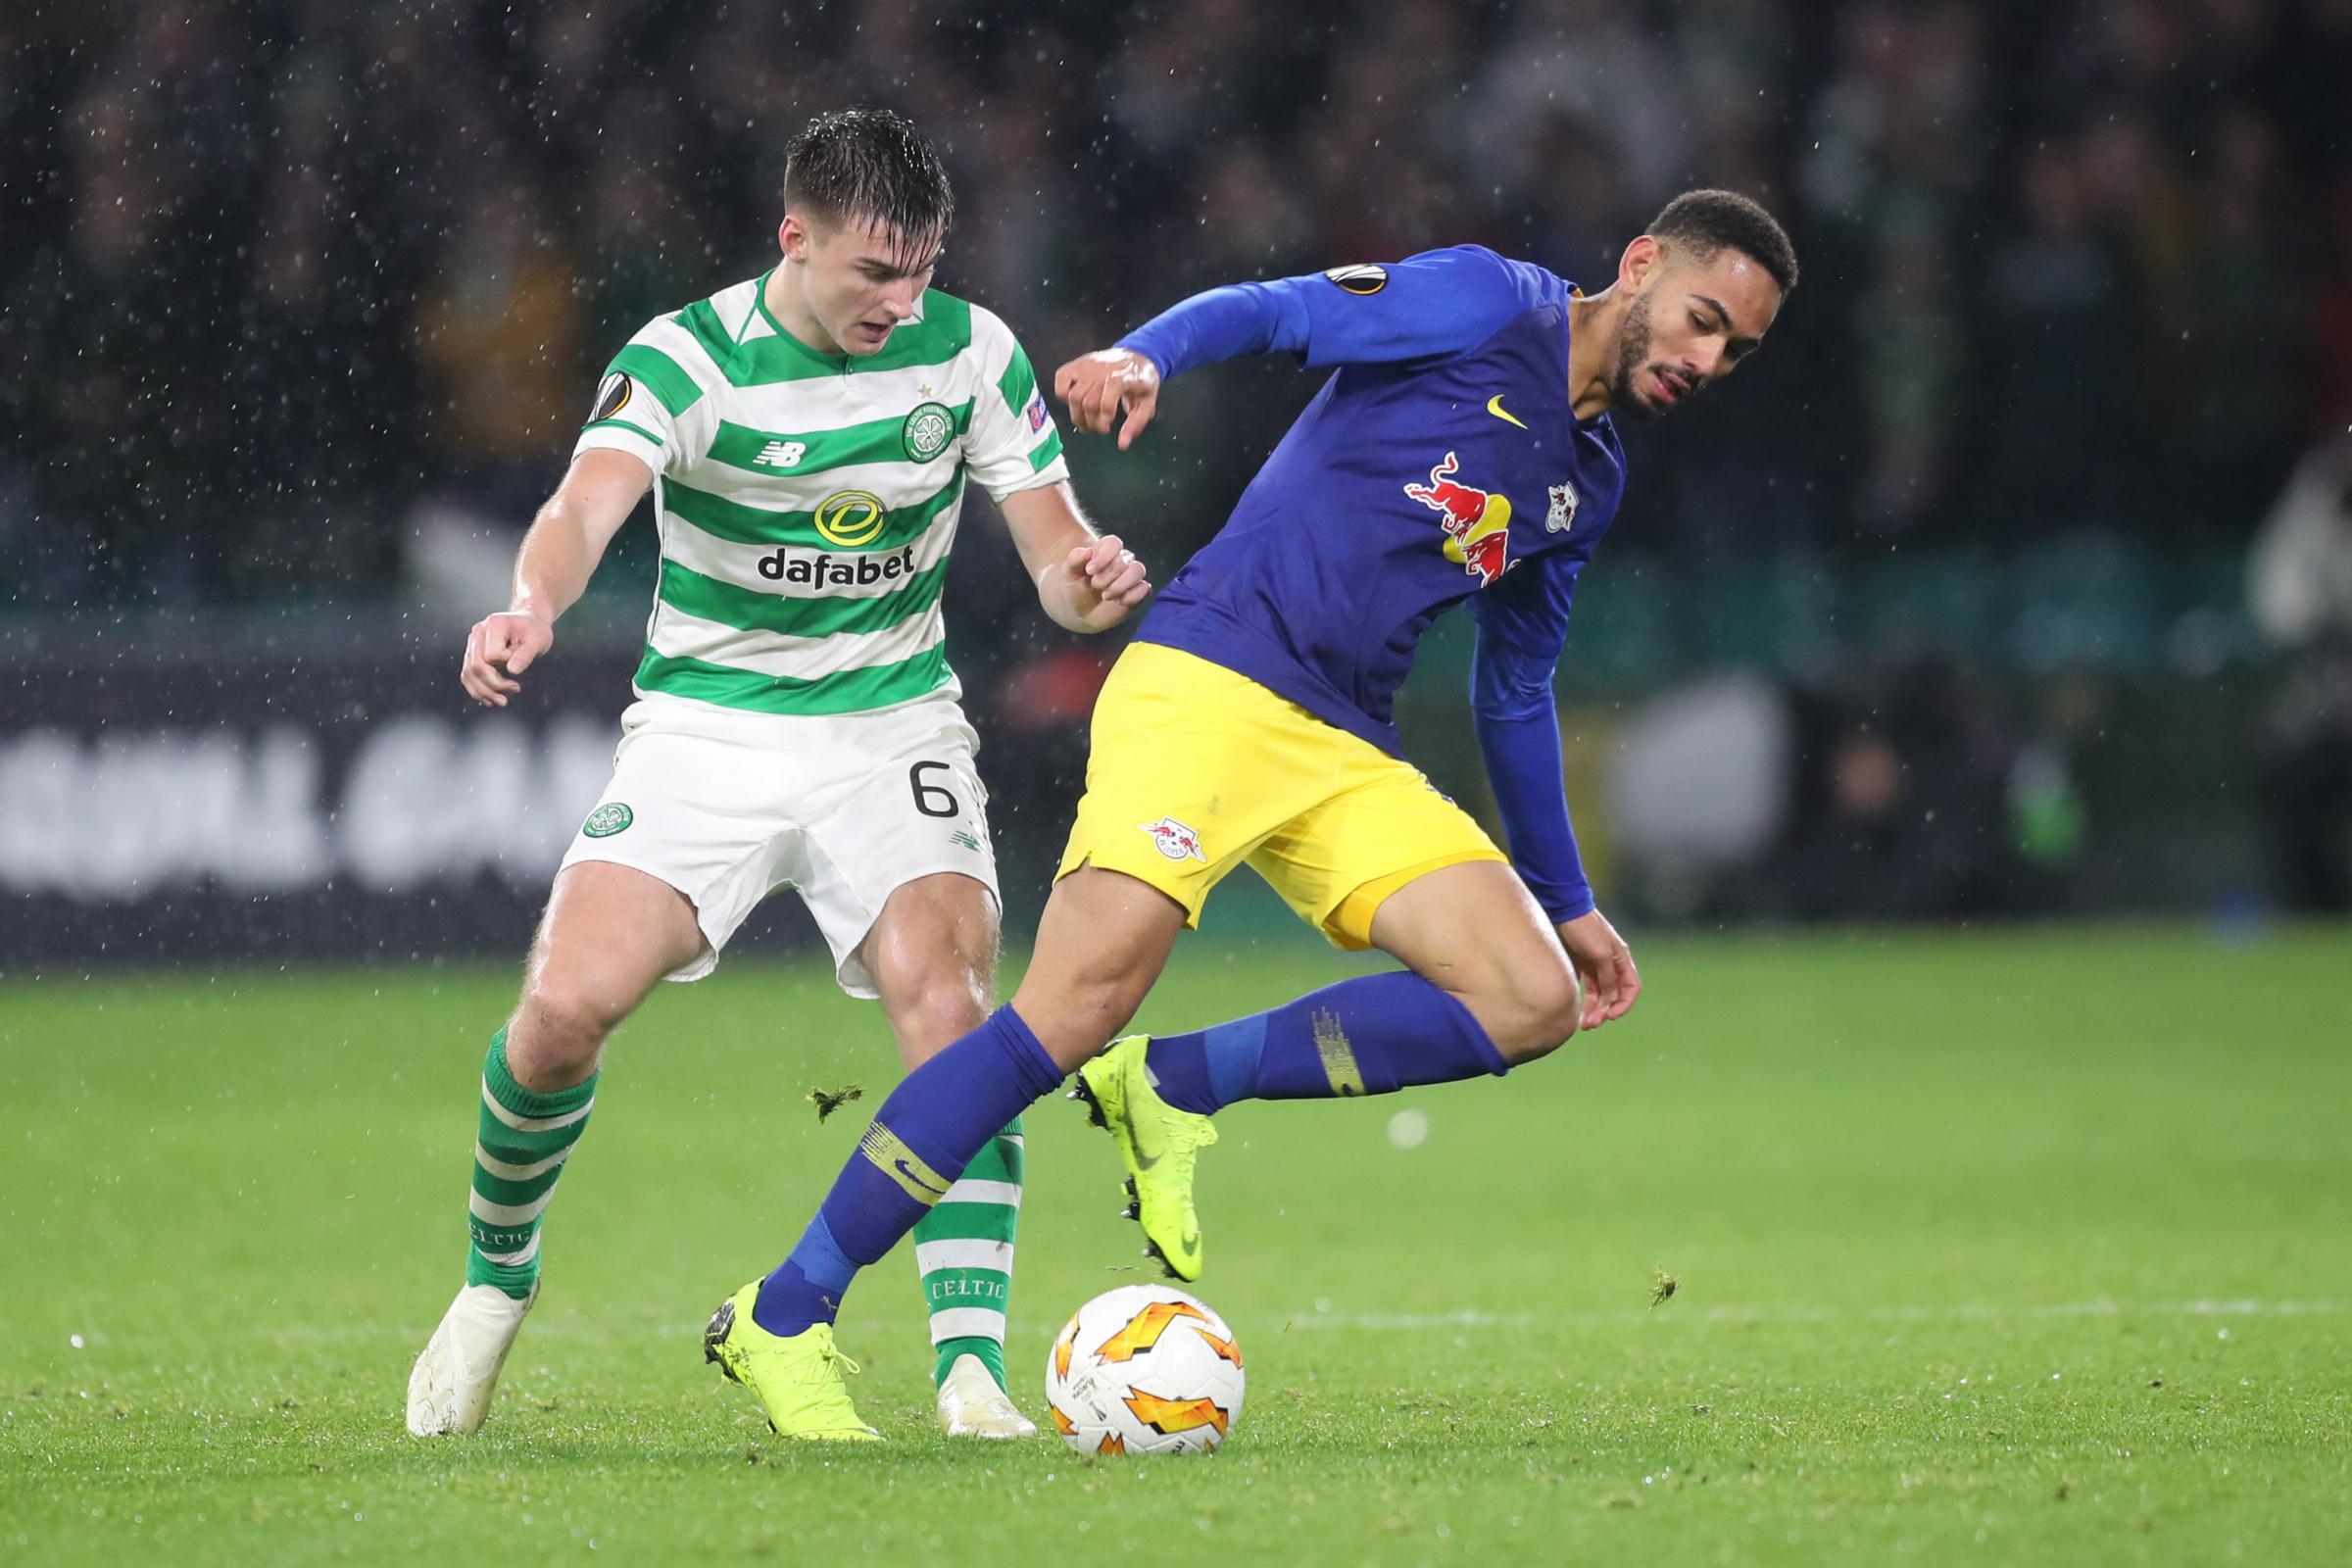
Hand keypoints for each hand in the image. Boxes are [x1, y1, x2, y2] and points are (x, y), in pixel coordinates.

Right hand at [460, 610, 552, 706]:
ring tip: (503, 702)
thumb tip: (513, 671)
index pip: (492, 655)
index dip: (508, 662)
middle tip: (516, 690)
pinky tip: (491, 700)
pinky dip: (477, 690)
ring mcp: (472, 642)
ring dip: (484, 692)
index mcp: (494, 624)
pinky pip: (468, 675)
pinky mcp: (472, 653)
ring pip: (468, 673)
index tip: (522, 658)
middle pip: (476, 666)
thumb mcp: (538, 640)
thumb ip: (526, 654)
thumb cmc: (535, 630)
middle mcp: (478, 632)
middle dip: (494, 685)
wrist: (529, 623)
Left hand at [1046, 533, 1151, 631]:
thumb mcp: (1069, 572)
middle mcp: (1122, 560)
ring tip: (1105, 596)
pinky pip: (1144, 589)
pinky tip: (1118, 602)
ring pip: (1138, 570)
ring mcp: (1131, 577)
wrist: (1080, 611)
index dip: (1103, 556)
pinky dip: (1131, 597)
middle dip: (1106, 576)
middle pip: (1122, 561)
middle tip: (1094, 585)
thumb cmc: (1075, 586)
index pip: (1114, 543)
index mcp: (1106, 550)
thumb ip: (1075, 559)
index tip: (1089, 571)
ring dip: (1120, 585)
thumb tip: (1088, 551)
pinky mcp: (1138, 593)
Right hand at [1053, 348, 1160, 448]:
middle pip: (1089, 402)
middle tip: (1101, 429)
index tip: (1109, 425)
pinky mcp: (1077, 364)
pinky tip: (1077, 403)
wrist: (1136, 356)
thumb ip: (1135, 424)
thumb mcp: (1147, 404)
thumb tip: (1122, 445)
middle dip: (1093, 423)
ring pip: (1073, 396)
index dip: (1107, 411)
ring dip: (1078, 416)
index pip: (1111, 389)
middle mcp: (1103, 369)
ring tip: (1088, 422)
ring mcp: (1088, 366)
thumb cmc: (1141, 382)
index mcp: (1124, 376)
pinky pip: (1061, 379)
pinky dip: (1063, 395)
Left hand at [1557, 907, 1640, 1030]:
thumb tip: (1609, 997)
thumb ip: (1607, 976)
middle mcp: (1610, 963)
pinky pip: (1586, 987)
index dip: (1624, 1004)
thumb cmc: (1584, 928)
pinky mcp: (1580, 963)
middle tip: (1590, 1024)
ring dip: (1593, 1009)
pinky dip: (1583, 999)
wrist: (1562, 909)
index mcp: (1621, 959)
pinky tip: (1575, 1009)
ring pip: (1599, 993)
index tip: (1611, 1016)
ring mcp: (1595, 963)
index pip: (1631, 988)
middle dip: (1604, 1011)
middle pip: (1613, 994)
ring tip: (1582, 1024)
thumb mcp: (1600, 954)